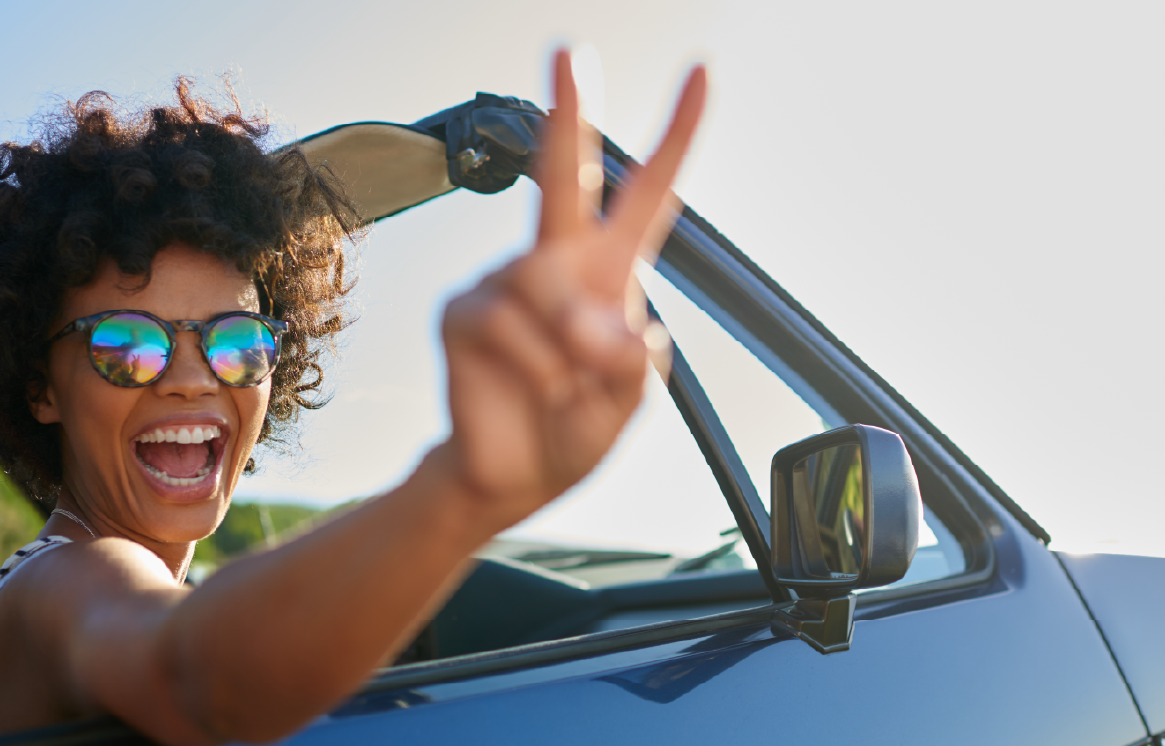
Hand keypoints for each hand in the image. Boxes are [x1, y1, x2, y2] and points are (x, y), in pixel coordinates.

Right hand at [434, 50, 707, 530]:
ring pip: (546, 289)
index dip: (677, 135)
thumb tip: (613, 327)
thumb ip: (631, 363)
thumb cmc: (572, 431)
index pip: (649, 192)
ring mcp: (504, 282)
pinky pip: (504, 325)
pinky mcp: (463, 310)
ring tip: (563, 389)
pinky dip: (531, 368)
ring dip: (567, 352)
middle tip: (571, 51)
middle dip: (570, 111)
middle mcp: (557, 262)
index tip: (702, 76)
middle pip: (567, 174)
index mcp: (610, 270)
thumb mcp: (629, 403)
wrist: (511, 476)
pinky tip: (526, 388)